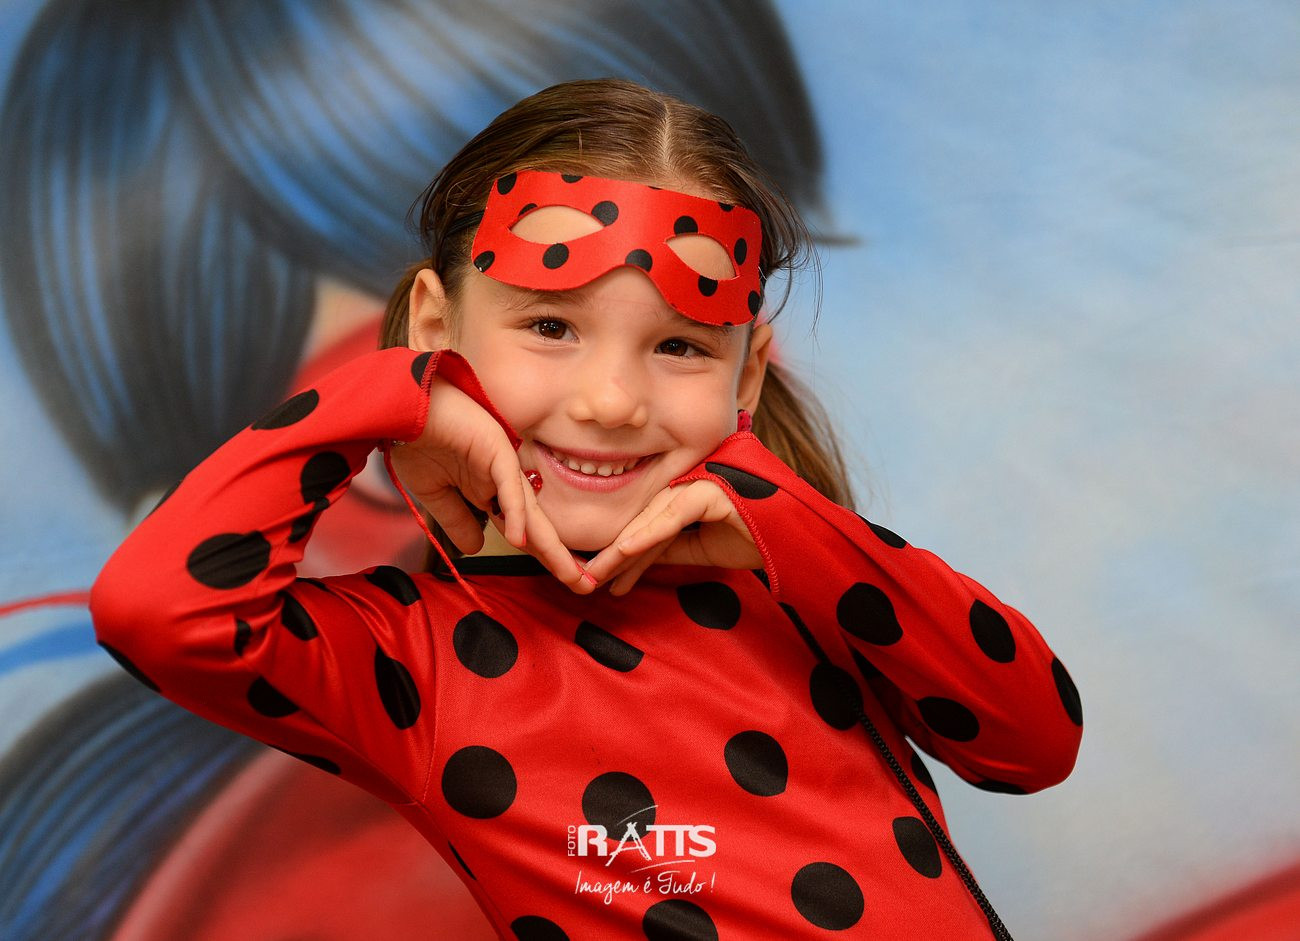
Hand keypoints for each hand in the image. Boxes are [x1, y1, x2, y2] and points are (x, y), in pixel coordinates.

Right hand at [389, 379, 592, 592]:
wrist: (403, 407)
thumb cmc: (418, 442)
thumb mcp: (436, 495)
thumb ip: (458, 520)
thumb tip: (474, 549)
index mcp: (492, 489)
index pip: (525, 529)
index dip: (544, 555)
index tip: (564, 580)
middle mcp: (505, 479)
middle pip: (538, 525)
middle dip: (561, 558)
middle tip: (586, 585)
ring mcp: (503, 463)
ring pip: (531, 511)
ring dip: (551, 546)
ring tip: (571, 573)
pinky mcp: (495, 448)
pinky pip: (508, 484)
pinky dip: (514, 512)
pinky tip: (519, 539)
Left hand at [584, 480, 761, 594]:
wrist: (796, 542)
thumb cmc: (756, 538)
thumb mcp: (703, 548)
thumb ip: (671, 547)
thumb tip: (634, 556)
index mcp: (689, 488)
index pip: (649, 520)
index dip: (625, 550)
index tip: (603, 575)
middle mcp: (691, 478)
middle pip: (645, 517)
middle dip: (616, 551)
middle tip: (589, 577)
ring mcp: (700, 479)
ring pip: (653, 517)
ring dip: (624, 547)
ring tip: (600, 572)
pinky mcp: (710, 489)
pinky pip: (673, 515)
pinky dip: (648, 533)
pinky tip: (624, 550)